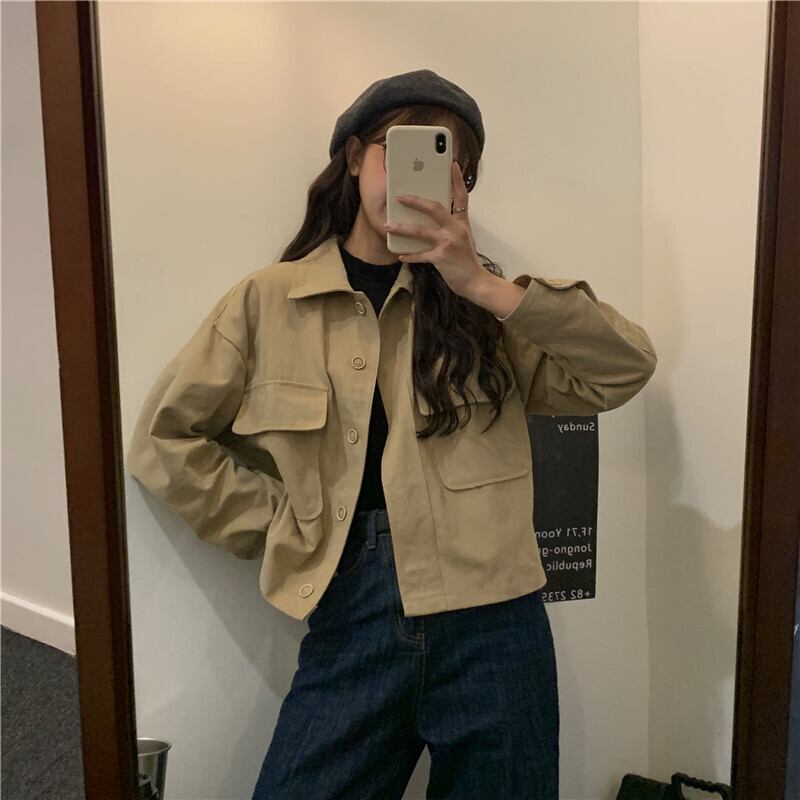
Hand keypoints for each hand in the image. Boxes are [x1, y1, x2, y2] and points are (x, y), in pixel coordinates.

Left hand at [382, 162, 486, 299]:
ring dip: (402, 228)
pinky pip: (421, 255)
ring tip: (388, 226)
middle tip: (400, 197)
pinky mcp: (442, 258)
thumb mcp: (463, 238)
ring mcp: (449, 243)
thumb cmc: (466, 261)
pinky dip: (410, 255)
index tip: (452, 165)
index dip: (457, 180)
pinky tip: (400, 255)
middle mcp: (456, 230)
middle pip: (435, 208)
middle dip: (416, 201)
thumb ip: (450, 226)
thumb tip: (427, 219)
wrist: (476, 282)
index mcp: (461, 223)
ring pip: (421, 231)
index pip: (461, 197)